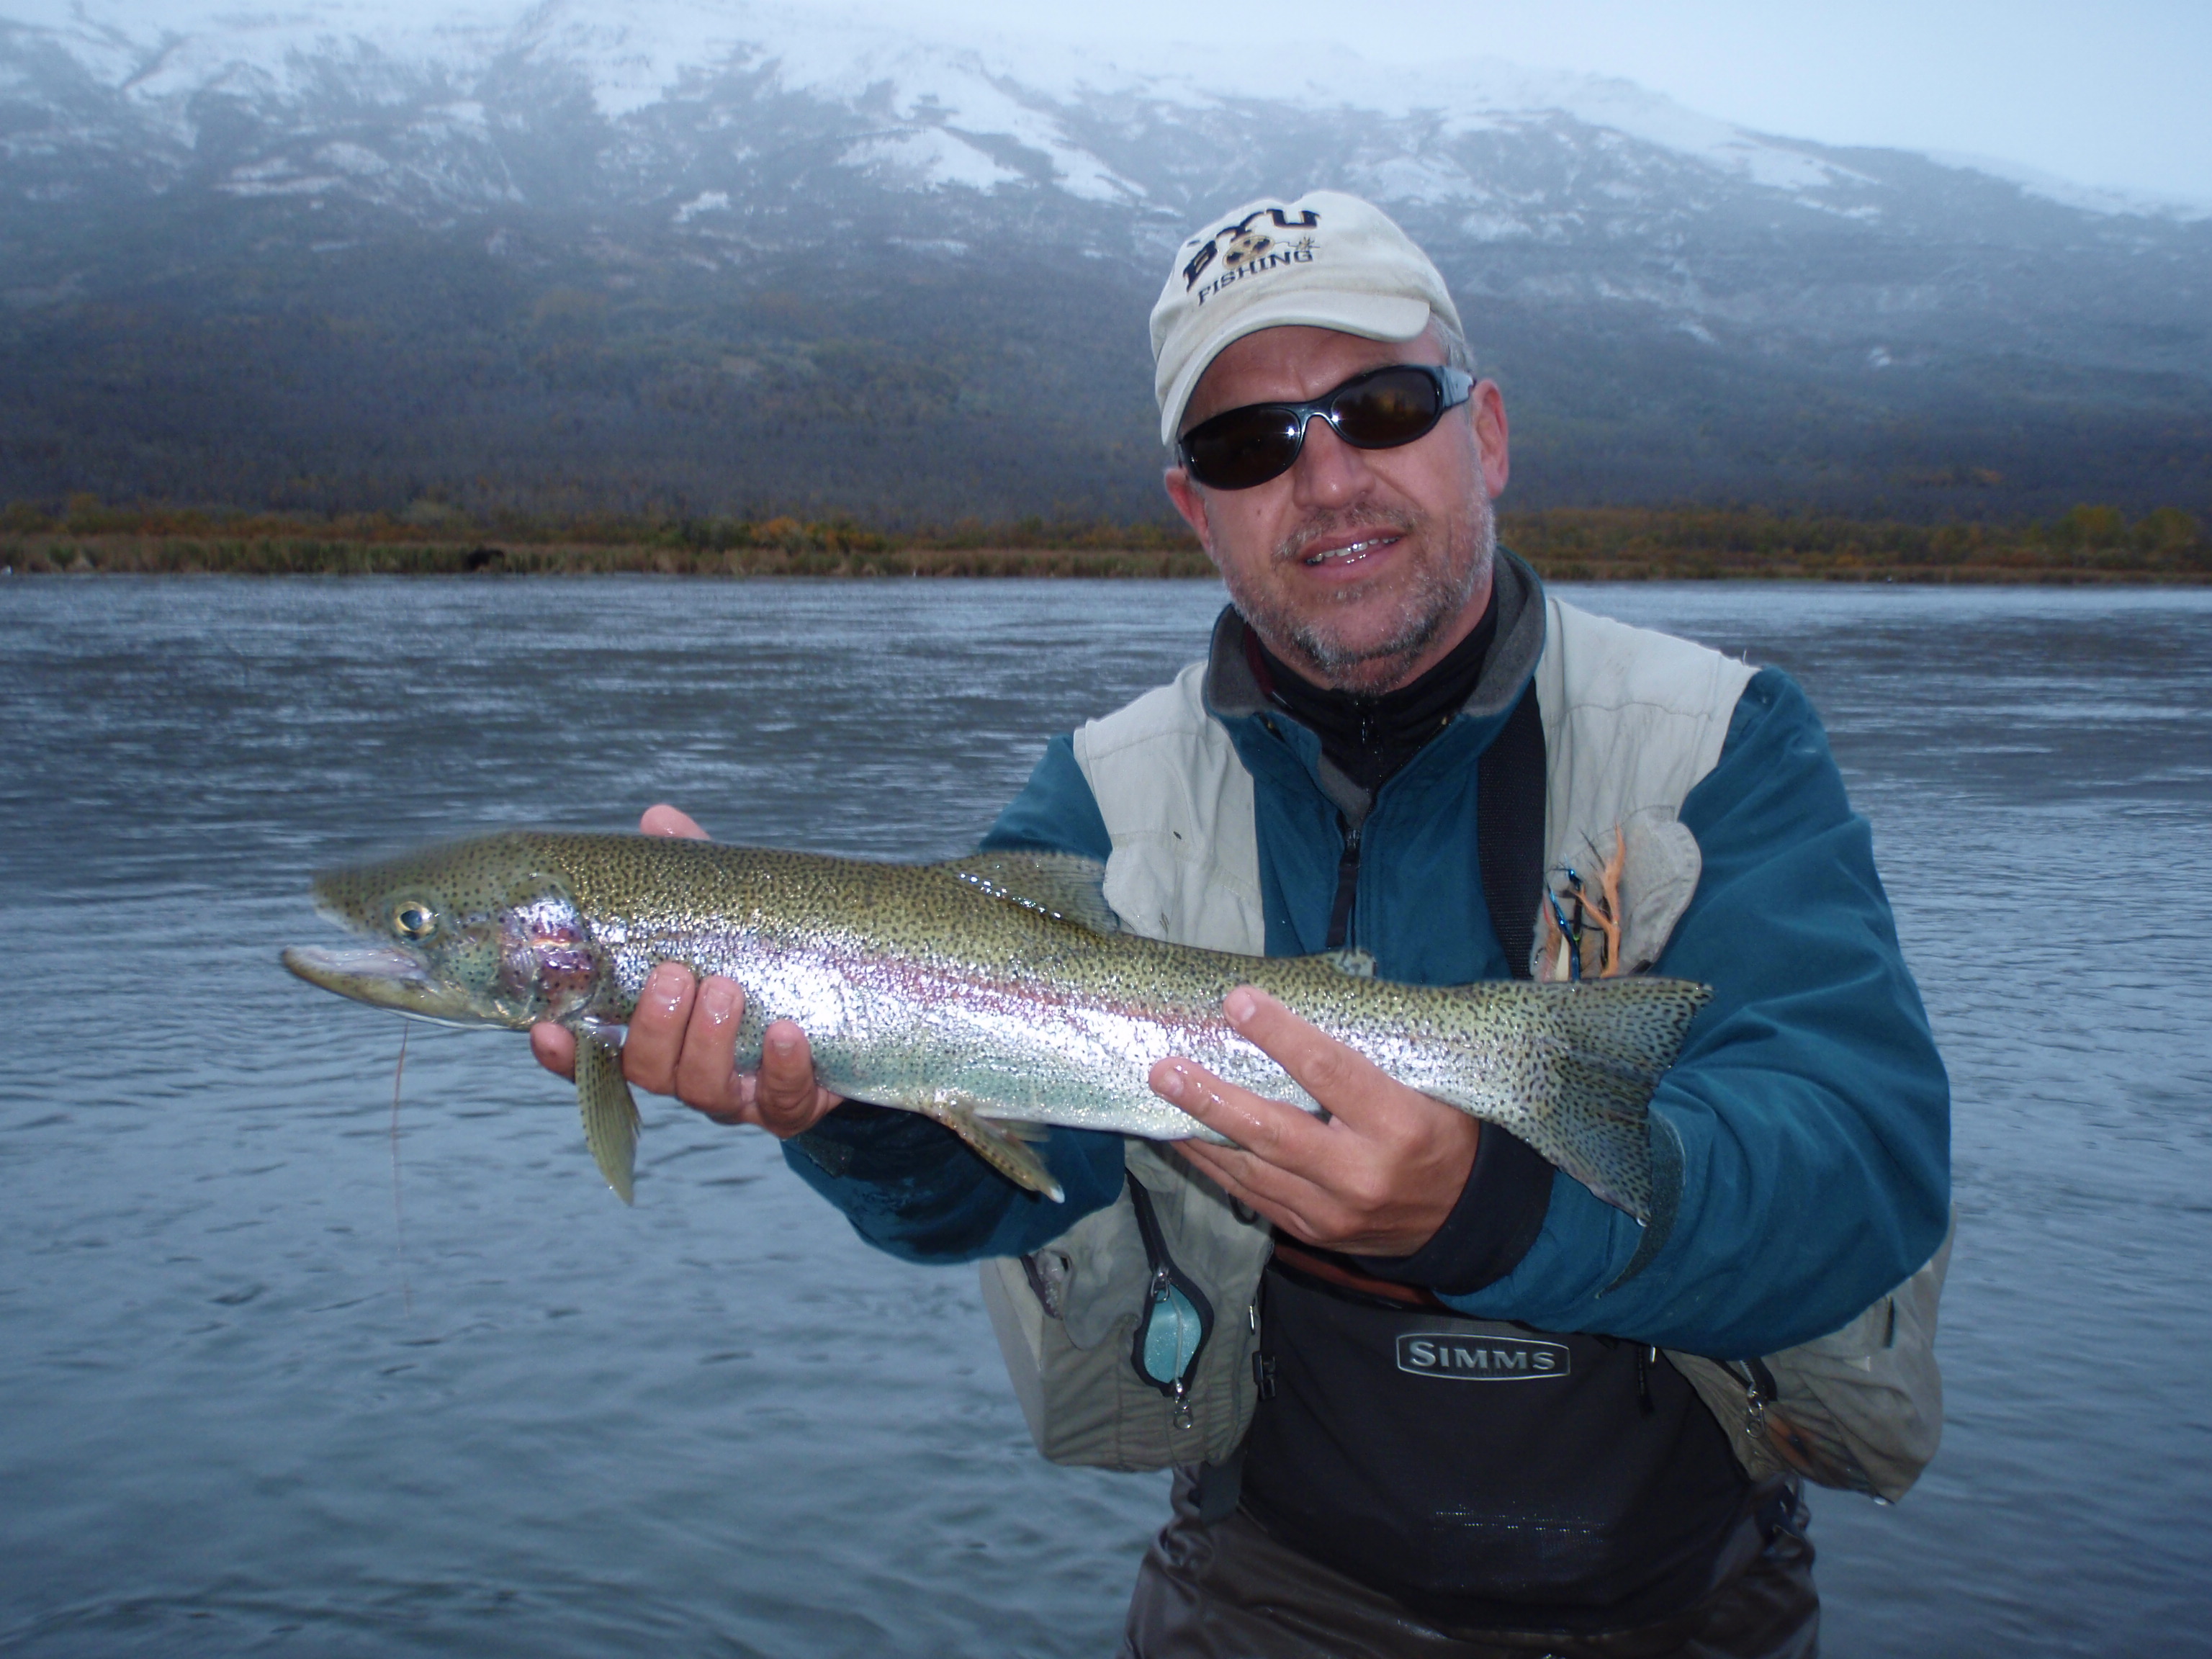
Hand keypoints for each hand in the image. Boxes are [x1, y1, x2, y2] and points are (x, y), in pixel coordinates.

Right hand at [529, 804, 843, 1137]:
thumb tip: (660, 820)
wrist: (850, 1012)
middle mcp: (687, 1071)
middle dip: (653, 1026)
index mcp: (659, 1033)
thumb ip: (695, 876)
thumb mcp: (731, 916)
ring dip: (707, 1041)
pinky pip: (780, 1101)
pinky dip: (782, 1068)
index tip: (547, 1029)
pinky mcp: (790, 1106)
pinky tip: (787, 1034)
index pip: (595, 1054)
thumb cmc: (766, 963)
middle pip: (646, 1070)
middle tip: (675, 976)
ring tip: (726, 989)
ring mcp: (737, 1095)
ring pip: (702, 1089)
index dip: (566, 1053)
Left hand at [1152, 986, 1479, 1256]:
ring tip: (1161, 1096)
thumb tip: (1303, 1000)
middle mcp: (1362, 1173)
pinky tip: (1185, 1137)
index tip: (1237, 1001)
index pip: (1329, 1072)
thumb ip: (1370, 1054)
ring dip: (1200, 1132)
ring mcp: (1333, 1211)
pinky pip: (1252, 1194)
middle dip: (1214, 1098)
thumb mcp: (1429, 1085)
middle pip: (1274, 1131)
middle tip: (1167, 1069)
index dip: (1280, 1035)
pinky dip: (1215, 1164)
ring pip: (1252, 1168)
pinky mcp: (1312, 1232)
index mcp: (1399, 1124)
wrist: (1467, 1217)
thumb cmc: (1445, 1131)